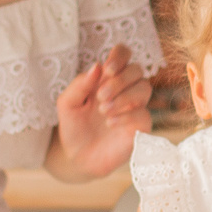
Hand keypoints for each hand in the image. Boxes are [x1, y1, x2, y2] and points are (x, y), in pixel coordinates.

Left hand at [53, 44, 151, 178]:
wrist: (77, 157)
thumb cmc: (73, 127)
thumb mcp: (67, 104)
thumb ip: (79, 84)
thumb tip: (97, 66)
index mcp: (107, 77)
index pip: (123, 54)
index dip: (120, 56)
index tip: (108, 70)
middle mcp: (125, 88)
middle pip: (137, 69)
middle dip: (119, 81)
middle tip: (100, 97)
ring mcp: (135, 107)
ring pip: (145, 88)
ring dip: (124, 97)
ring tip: (104, 111)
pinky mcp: (140, 126)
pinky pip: (144, 114)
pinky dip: (127, 116)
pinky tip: (111, 123)